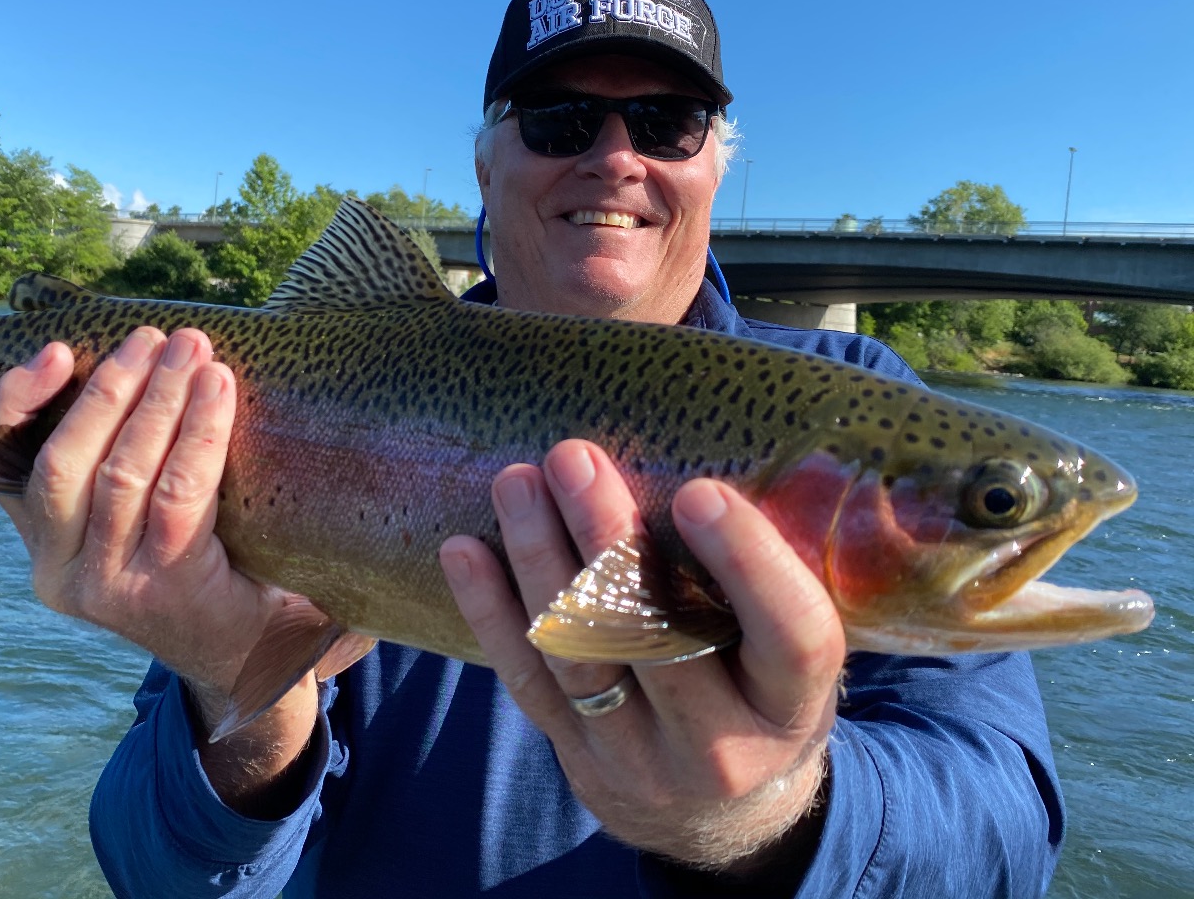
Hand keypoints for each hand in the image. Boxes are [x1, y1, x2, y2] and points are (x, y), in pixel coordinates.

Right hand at [0, 327, 283, 694]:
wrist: (251, 654)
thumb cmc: (196, 567)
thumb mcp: (135, 522)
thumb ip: (109, 466)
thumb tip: (127, 364)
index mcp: (42, 548)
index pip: (4, 468)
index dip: (18, 403)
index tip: (54, 351)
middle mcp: (60, 573)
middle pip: (64, 461)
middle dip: (109, 388)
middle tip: (154, 339)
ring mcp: (107, 587)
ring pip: (121, 472)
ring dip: (159, 399)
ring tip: (193, 352)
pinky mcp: (162, 589)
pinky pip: (178, 495)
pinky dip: (199, 432)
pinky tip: (217, 392)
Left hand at [438, 440, 844, 872]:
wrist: (720, 812)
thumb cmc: (762, 689)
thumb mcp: (792, 651)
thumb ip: (768, 580)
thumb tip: (729, 443)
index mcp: (793, 705)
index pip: (790, 637)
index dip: (748, 565)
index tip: (700, 492)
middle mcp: (719, 744)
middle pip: (657, 640)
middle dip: (607, 542)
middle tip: (573, 458)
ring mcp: (639, 759)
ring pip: (579, 658)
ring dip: (539, 562)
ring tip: (516, 483)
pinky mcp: (576, 757)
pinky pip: (525, 682)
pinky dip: (490, 612)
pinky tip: (463, 550)